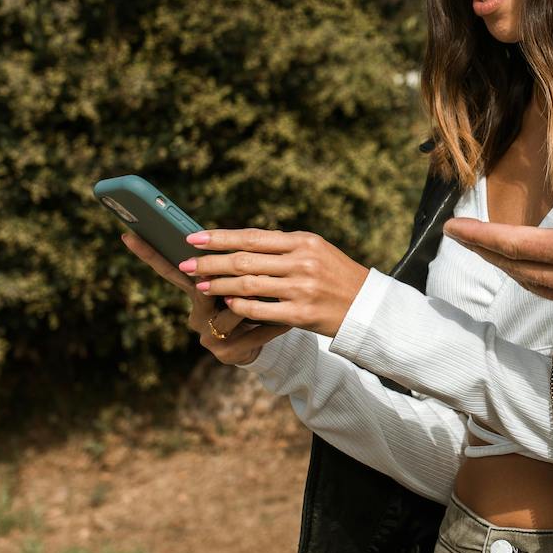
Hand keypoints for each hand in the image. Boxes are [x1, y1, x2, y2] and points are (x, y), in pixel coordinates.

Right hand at [120, 232, 287, 364]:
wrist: (265, 345)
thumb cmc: (252, 304)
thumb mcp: (242, 282)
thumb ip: (239, 262)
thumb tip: (250, 233)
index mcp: (195, 292)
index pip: (170, 270)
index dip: (149, 254)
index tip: (128, 235)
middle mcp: (196, 316)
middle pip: (204, 290)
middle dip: (225, 277)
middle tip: (244, 266)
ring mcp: (209, 336)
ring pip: (233, 310)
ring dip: (257, 302)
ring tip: (279, 294)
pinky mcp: (227, 354)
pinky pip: (253, 333)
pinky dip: (273, 325)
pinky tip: (288, 321)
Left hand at [181, 228, 369, 337]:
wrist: (366, 306)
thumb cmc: (336, 275)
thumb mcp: (315, 251)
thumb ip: (282, 247)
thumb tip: (240, 244)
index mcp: (303, 241)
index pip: (252, 237)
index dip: (219, 238)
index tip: (194, 238)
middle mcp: (301, 262)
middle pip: (244, 261)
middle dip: (210, 263)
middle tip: (186, 264)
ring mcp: (301, 288)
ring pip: (247, 285)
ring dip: (219, 285)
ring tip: (200, 284)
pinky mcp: (300, 314)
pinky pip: (260, 310)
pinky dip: (240, 306)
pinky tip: (227, 303)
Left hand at [444, 151, 552, 339]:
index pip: (516, 244)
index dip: (481, 235)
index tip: (454, 227)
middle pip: (516, 267)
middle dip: (486, 251)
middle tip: (462, 236)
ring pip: (533, 285)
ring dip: (508, 267)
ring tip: (493, 252)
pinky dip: (535, 282)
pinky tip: (539, 275)